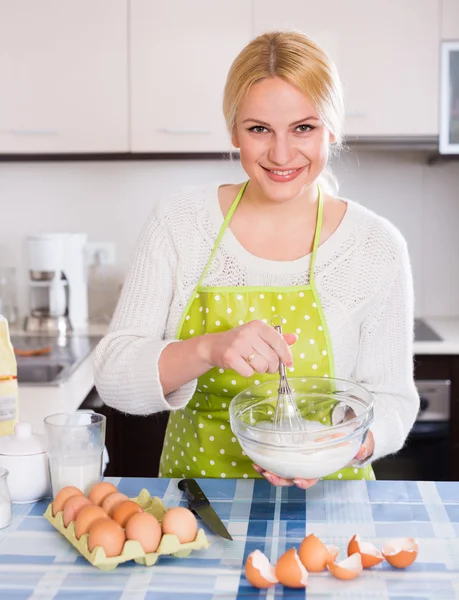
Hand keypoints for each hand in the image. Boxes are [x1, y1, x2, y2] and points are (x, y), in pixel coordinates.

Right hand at [200, 320, 296, 377]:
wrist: (213, 346)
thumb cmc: (240, 341)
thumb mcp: (258, 335)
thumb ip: (276, 338)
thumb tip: (294, 338)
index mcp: (257, 326)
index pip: (278, 341)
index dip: (286, 354)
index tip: (289, 363)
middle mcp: (248, 333)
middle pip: (272, 357)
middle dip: (272, 366)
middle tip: (267, 366)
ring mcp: (238, 345)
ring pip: (261, 366)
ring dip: (261, 370)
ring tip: (254, 365)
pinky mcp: (230, 357)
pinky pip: (248, 373)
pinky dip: (248, 373)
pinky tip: (243, 366)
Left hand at [253, 431, 374, 487]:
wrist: (344, 433)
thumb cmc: (349, 443)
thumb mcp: (357, 444)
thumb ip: (360, 448)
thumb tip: (362, 449)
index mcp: (321, 467)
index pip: (312, 477)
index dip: (305, 481)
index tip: (298, 480)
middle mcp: (307, 466)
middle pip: (290, 478)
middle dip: (279, 479)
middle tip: (268, 475)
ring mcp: (297, 459)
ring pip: (280, 470)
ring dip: (267, 470)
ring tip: (257, 465)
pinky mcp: (289, 449)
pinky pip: (276, 457)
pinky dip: (265, 457)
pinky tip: (255, 454)